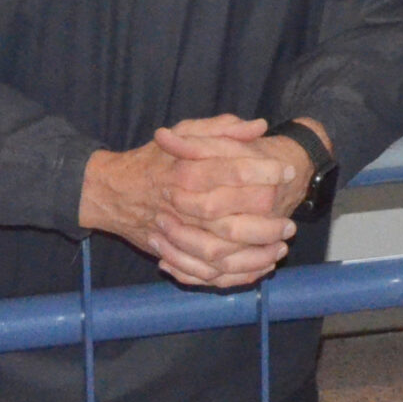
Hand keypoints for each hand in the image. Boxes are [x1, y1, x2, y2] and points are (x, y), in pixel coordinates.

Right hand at [79, 115, 321, 289]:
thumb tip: (259, 126)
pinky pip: (206, 273)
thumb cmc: (154, 159)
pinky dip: (234, 275)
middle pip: (232, 220)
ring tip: (280, 248)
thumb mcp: (184, 132)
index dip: (266, 173)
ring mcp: (175, 234)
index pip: (234, 172)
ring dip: (255, 254)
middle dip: (266, 224)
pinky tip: (258, 268)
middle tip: (290, 224)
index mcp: (186, 171)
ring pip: (221, 253)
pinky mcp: (171, 254)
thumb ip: (221, 128)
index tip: (288, 173)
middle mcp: (181, 205)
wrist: (112, 191)